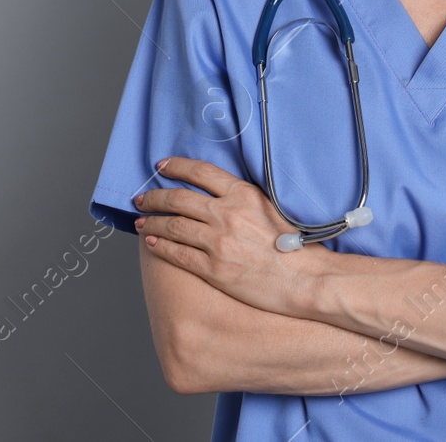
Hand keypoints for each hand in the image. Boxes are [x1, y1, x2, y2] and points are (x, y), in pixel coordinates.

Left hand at [134, 157, 323, 316]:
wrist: (305, 279)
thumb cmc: (295, 246)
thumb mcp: (269, 208)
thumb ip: (242, 199)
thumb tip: (217, 195)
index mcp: (243, 195)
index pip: (200, 172)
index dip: (176, 166)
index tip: (161, 166)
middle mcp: (227, 214)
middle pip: (178, 199)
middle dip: (154, 197)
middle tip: (141, 198)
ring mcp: (218, 242)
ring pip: (172, 226)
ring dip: (151, 222)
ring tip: (140, 222)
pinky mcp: (213, 268)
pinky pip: (177, 254)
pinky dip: (159, 246)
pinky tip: (151, 243)